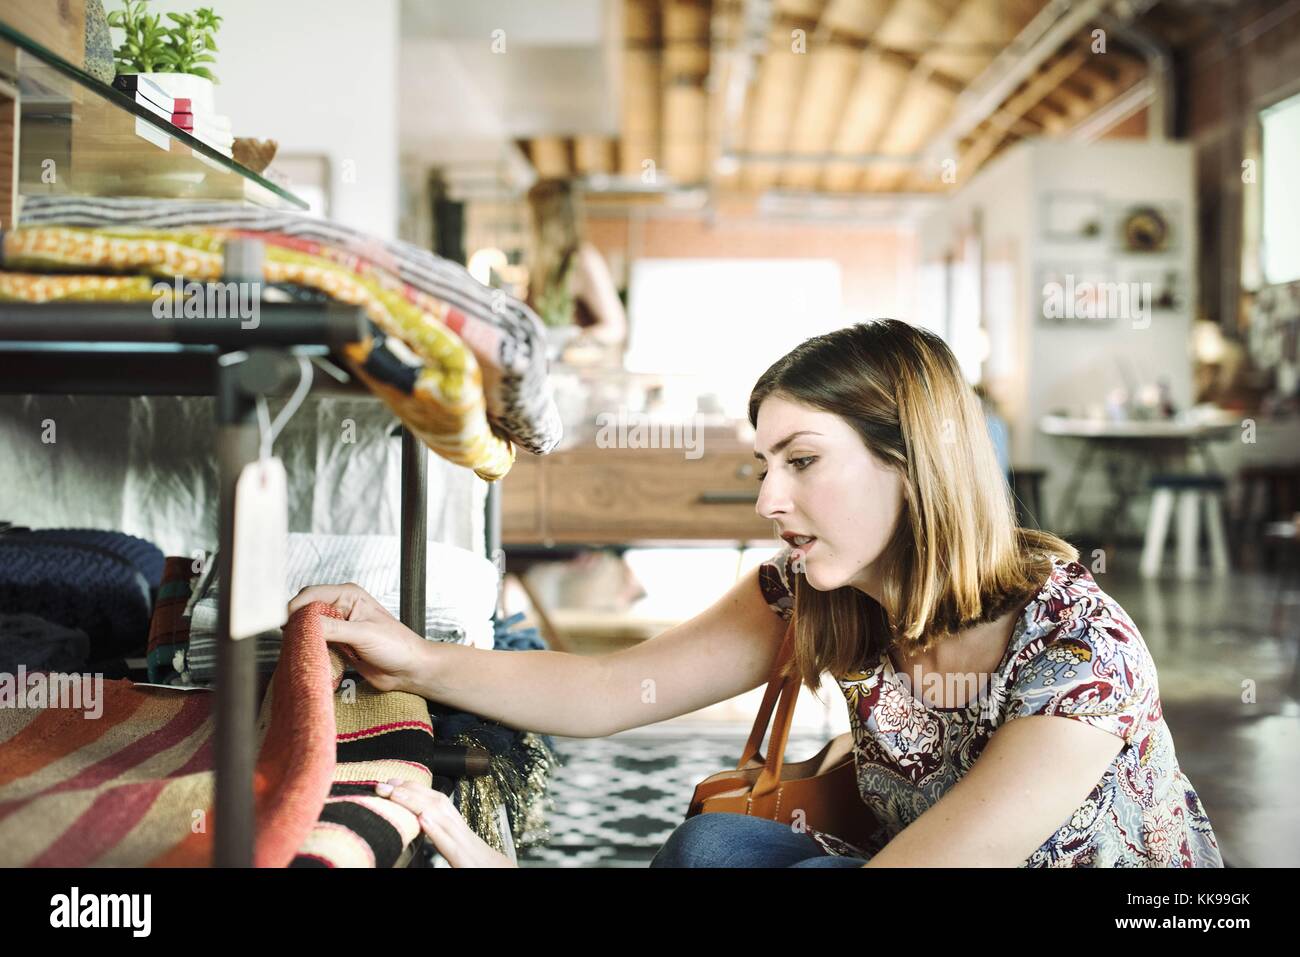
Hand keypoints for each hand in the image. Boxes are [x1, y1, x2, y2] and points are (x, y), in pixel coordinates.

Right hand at [287, 582, 424, 692]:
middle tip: (289, 638)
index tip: (285, 624)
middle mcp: (341, 607)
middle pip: (306, 610)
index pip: (311, 594)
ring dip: (302, 637)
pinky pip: (315, 643)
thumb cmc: (397, 646)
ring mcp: (339, 626)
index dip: (295, 607)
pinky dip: (309, 649)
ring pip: (308, 628)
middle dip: (296, 623)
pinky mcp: (338, 644)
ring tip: (296, 648)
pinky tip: (307, 656)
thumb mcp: (363, 634)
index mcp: (348, 595)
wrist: (409, 670)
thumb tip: (304, 624)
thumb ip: (333, 628)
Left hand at [376, 779, 516, 867]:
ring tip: (395, 793)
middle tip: (384, 783)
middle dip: (410, 790)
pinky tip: (423, 820)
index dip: (415, 790)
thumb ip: (445, 837)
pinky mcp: (466, 863)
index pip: (437, 803)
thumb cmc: (483, 868)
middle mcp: (463, 834)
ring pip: (442, 819)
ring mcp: (466, 847)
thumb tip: (425, 824)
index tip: (393, 782)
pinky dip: (437, 831)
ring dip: (417, 803)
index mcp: (460, 831)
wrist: (504, 876)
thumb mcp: (461, 852)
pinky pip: (451, 845)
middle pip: (437, 804)